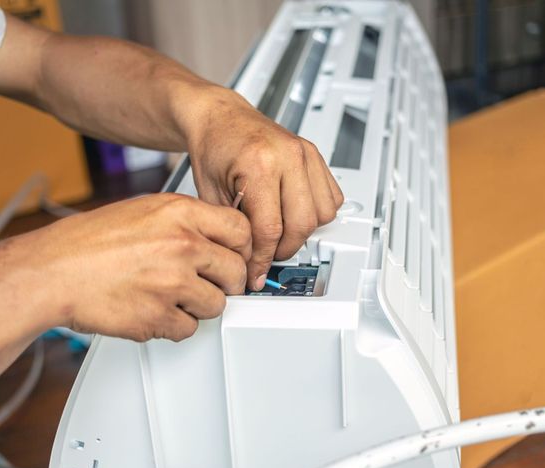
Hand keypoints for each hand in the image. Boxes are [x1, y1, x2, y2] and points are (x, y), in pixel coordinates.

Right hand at [0, 194, 250, 344]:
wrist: (53, 271)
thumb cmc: (92, 242)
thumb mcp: (146, 210)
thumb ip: (187, 222)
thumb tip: (219, 236)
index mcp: (180, 213)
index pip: (242, 230)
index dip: (243, 248)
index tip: (238, 257)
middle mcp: (182, 245)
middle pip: (236, 272)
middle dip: (227, 282)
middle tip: (212, 284)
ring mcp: (173, 283)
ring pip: (218, 305)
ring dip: (200, 305)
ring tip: (173, 296)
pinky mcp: (159, 317)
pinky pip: (190, 328)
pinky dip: (176, 324)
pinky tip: (156, 310)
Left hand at [185, 87, 343, 289]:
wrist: (219, 118)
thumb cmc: (213, 148)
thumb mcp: (211, 195)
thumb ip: (234, 230)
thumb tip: (251, 263)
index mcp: (259, 164)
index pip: (270, 229)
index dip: (262, 259)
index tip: (256, 272)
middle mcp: (289, 156)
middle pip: (301, 225)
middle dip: (283, 250)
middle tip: (267, 256)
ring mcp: (306, 154)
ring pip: (323, 214)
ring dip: (303, 233)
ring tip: (280, 233)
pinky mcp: (315, 156)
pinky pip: (332, 198)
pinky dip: (317, 214)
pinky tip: (294, 214)